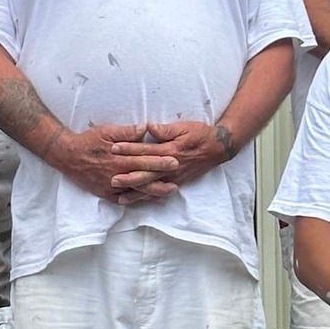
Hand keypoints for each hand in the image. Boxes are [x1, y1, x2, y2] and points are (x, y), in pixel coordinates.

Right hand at [50, 124, 179, 200]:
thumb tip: (145, 128)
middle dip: (162, 178)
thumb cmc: (88, 141)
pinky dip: (137, 200)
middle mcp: (116, 174)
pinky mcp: (105, 193)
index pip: (144, 159)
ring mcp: (111, 186)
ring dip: (154, 191)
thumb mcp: (107, 131)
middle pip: (143, 177)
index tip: (175, 160)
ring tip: (169, 191)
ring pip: (136, 191)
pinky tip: (149, 199)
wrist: (67, 156)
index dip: (160, 161)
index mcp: (119, 158)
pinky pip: (124, 199)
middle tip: (178, 178)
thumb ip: (127, 132)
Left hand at [115, 119, 229, 192]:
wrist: (218, 148)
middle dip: (128, 177)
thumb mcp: (183, 127)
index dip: (129, 148)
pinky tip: (137, 201)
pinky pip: (159, 192)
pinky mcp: (176, 182)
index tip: (113, 148)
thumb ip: (165, 129)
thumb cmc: (200, 134)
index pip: (145, 150)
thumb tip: (148, 127)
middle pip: (146, 173)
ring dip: (135, 192)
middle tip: (111, 179)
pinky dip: (147, 197)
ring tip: (119, 195)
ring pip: (151, 187)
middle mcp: (170, 167)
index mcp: (170, 150)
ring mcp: (174, 177)